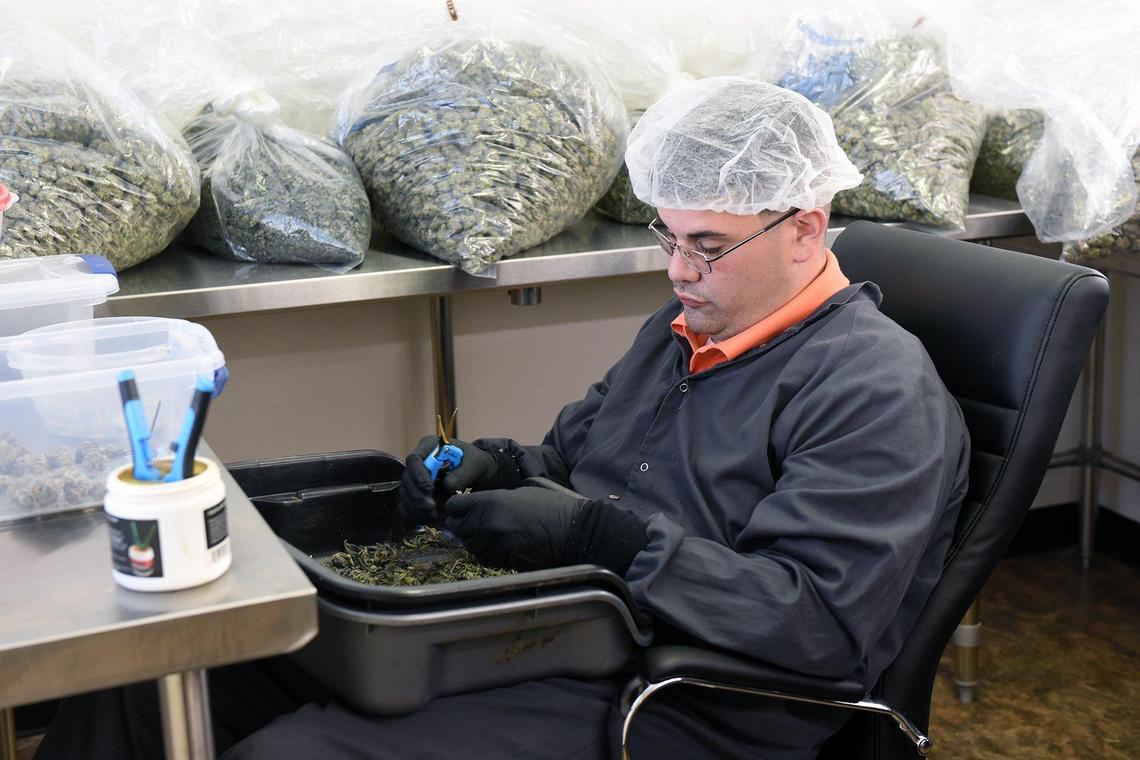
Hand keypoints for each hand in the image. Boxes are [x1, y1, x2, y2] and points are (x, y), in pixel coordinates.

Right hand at [399, 437, 519, 521]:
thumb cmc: (475, 464)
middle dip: (416, 496)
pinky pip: (406, 507)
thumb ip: (463, 473)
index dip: (418, 475)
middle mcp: (418, 463)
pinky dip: (414, 514)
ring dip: (415, 507)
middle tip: (431, 507)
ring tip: (433, 514)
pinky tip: (429, 517)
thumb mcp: (475, 464)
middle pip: (406, 479)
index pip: (414, 459)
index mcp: (429, 447)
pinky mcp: (416, 495)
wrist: (477, 476)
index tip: (429, 489)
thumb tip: (446, 485)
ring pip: (404, 494)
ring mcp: (415, 479)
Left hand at [445, 486, 649, 574]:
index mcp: (491, 501)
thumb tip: (482, 502)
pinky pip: (485, 559)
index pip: (456, 505)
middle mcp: (487, 523)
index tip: (463, 508)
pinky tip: (501, 547)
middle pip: (460, 527)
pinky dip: (489, 554)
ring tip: (493, 535)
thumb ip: (497, 497)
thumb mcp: (523, 490)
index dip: (458, 507)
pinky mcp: (503, 561)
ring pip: (471, 546)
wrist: (574, 532)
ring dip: (477, 541)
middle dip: (466, 525)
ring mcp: (494, 544)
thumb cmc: (553, 506)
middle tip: (478, 523)